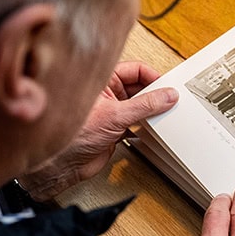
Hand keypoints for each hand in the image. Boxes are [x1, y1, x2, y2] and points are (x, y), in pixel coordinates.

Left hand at [18, 61, 177, 200]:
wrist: (65, 165)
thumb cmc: (73, 135)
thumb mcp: (116, 115)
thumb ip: (145, 105)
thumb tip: (166, 96)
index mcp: (102, 81)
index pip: (135, 70)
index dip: (152, 77)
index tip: (167, 86)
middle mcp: (107, 94)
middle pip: (139, 87)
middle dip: (154, 94)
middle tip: (169, 101)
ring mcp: (112, 112)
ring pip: (139, 105)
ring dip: (151, 111)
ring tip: (163, 114)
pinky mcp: (116, 129)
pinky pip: (137, 122)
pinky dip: (146, 125)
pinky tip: (152, 128)